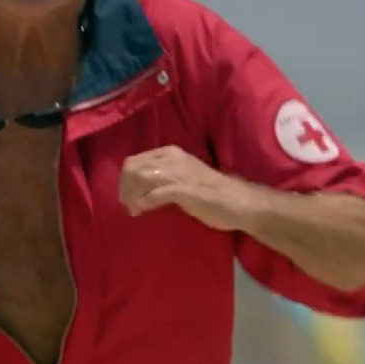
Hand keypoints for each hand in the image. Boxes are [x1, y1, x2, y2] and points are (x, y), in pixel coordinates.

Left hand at [118, 146, 262, 231]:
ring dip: (133, 196)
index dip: (125, 180)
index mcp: (170, 153)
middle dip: (126, 189)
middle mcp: (172, 158)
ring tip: (135, 210)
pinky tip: (144, 209)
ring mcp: (178, 173)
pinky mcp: (184, 190)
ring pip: (141, 178)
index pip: (134, 161)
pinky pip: (156, 193)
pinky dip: (146, 201)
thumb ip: (163, 177)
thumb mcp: (183, 176)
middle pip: (133, 169)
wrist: (239, 201)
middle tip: (129, 206)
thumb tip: (139, 189)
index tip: (128, 198)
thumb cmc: (211, 192)